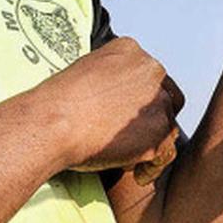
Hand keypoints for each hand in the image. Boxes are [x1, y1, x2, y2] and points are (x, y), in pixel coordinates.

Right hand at [32, 37, 183, 173]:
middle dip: (152, 117)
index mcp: (131, 50)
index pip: (149, 75)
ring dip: (151, 141)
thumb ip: (110, 78)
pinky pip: (166, 151)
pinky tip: (136, 172)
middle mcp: (150, 70)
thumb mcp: (85, 71)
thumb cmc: (59, 102)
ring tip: (128, 155)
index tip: (127, 112)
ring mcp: (157, 100)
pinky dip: (152, 165)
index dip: (140, 97)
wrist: (54, 121)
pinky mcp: (159, 130)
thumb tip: (116, 96)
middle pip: (165, 97)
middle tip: (132, 135)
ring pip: (167, 124)